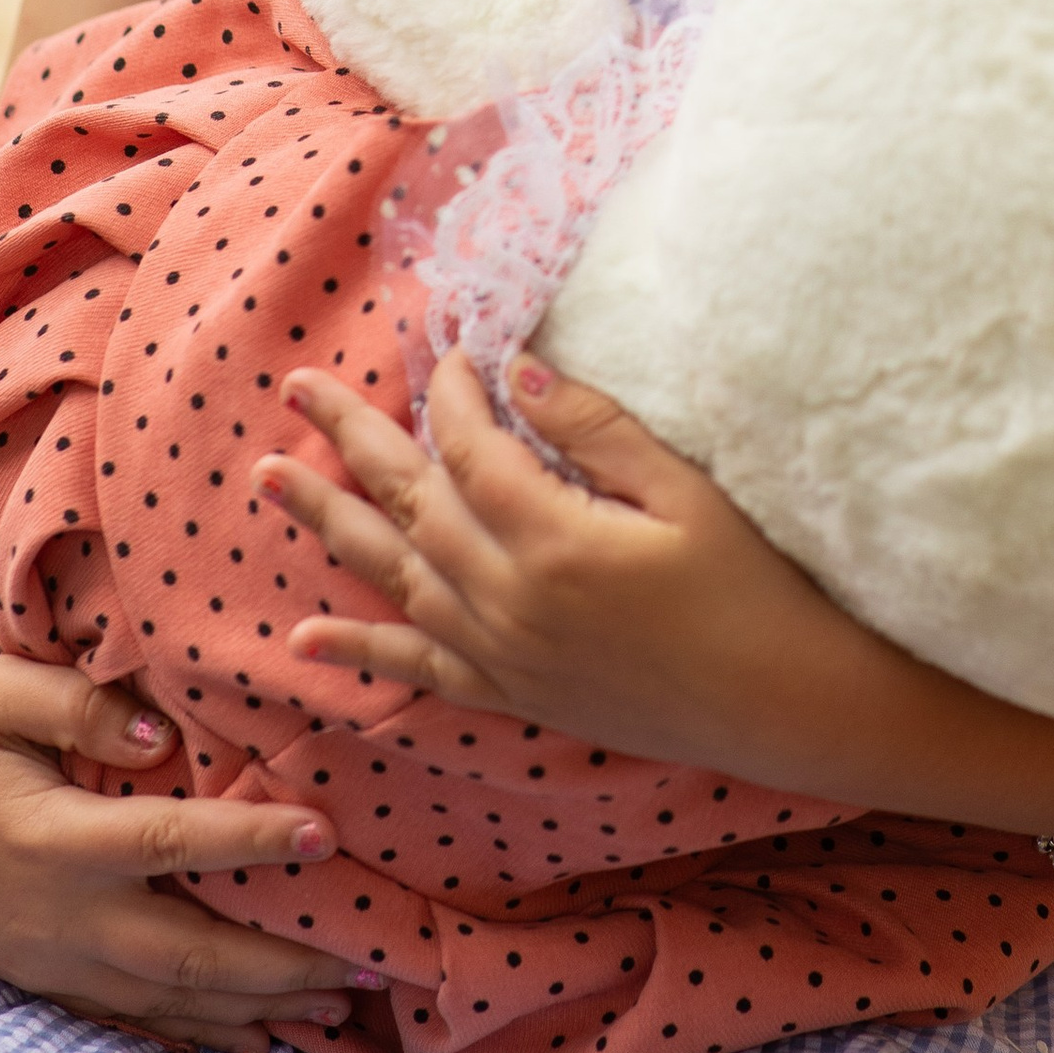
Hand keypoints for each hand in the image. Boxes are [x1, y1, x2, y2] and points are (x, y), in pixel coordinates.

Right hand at [0, 587, 370, 1052]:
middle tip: (367, 966)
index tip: (326, 834)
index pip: (173, 843)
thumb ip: (77, 703)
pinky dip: (195, 1033)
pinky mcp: (39, 973)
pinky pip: (128, 1018)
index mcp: (55, 840)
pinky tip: (251, 1043)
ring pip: (167, 1000)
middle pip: (189, 955)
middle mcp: (59, 915)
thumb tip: (159, 736)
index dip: (252, 841)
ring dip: (255, 1010)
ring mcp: (48, 957)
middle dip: (283, 968)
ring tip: (338, 1011)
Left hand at [263, 350, 847, 784]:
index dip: (453, 392)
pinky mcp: (516, 693)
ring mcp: (504, 656)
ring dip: (329, 522)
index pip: (470, 448)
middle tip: (298, 386)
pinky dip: (360, 648)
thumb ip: (596, 430)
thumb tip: (519, 372)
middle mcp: (508, 603)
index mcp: (552, 541)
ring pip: (395, 576)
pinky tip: (308, 637)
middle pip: (409, 503)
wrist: (784, 705)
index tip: (451, 347)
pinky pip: (418, 667)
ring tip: (269, 478)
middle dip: (350, 438)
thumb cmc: (754, 588)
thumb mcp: (686, 492)